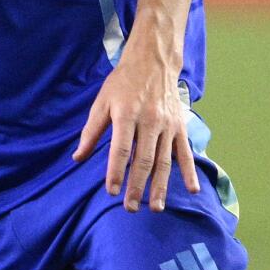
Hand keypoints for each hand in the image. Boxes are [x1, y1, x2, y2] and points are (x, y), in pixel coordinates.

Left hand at [73, 45, 200, 212]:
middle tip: (130, 208)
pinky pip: (185, 152)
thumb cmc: (123, 83)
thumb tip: (77, 158)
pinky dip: (190, 172)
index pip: (121, 148)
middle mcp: (150, 121)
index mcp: (127, 114)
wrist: (154, 61)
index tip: (111, 191)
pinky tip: (192, 190)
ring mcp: (168, 125)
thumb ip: (91, 131)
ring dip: (160, 186)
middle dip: (137, 186)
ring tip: (155, 207)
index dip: (116, 171)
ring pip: (164, 161)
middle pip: (144, 159)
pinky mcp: (180, 127)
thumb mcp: (102, 102)